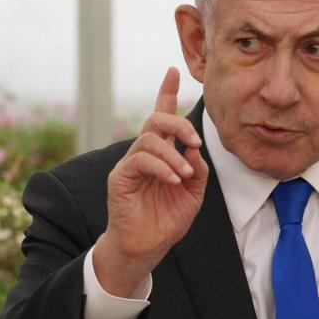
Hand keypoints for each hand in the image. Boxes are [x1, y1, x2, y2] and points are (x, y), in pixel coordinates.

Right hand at [93, 67, 208, 295]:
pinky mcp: (120, 178)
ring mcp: (130, 164)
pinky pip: (140, 160)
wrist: (147, 247)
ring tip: (185, 174)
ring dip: (173, 154)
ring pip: (149, 139)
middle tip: (196, 141)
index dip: (166, 92)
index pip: (162, 116)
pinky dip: (161, 167)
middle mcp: (144, 153)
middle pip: (156, 119)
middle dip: (179, 123)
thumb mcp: (193, 194)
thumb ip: (197, 170)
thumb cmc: (167, 220)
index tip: (173, 71)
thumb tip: (195, 148)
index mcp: (161, 153)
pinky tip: (173, 180)